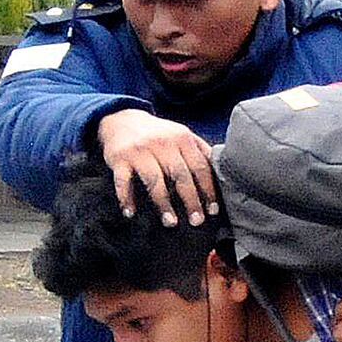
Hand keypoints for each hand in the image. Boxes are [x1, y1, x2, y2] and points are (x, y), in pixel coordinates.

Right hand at [93, 109, 218, 226]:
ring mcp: (140, 150)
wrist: (122, 119)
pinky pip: (123, 181)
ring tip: (170, 222)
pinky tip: (130, 213)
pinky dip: (126, 197)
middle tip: (196, 221)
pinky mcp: (120, 158)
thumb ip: (199, 151)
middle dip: (190, 200)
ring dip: (163, 203)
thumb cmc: (157, 135)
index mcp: (182, 138)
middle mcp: (162, 143)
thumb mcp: (181, 135)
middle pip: (180, 175)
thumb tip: (221, 175)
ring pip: (154, 180)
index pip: (200, 166)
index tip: (212, 210)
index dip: (208, 189)